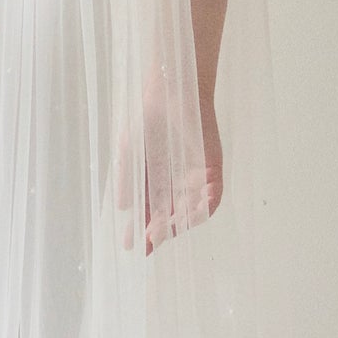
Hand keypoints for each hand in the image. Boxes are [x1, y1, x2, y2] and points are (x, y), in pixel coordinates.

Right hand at [114, 74, 222, 255]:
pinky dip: (208, 203)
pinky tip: (200, 207)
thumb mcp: (130, 151)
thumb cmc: (146, 118)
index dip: (141, 232)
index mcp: (154, 185)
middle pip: (170, 219)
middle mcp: (175, 186)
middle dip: (160, 233)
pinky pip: (214, 194)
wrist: (170, 91)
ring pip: (193, 212)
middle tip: (149, 241)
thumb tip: (123, 207)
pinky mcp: (212, 167)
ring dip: (183, 223)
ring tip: (170, 228)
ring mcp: (195, 179)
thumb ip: (127, 178)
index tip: (131, 246)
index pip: (149, 216)